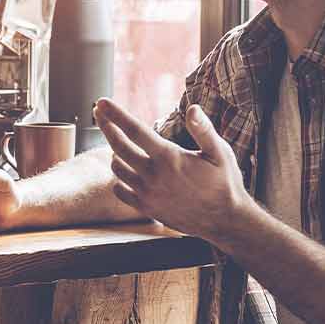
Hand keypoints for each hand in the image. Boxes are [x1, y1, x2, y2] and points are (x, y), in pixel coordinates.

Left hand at [94, 98, 254, 242]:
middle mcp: (153, 175)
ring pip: (117, 168)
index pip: (134, 130)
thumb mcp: (220, 153)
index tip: (101, 102)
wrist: (225, 221)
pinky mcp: (146, 208)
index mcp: (169, 158)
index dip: (116, 114)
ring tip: (121, 144)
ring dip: (115, 153)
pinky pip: (119, 190)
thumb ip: (203, 130)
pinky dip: (118, 178)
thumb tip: (192, 108)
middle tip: (99, 113)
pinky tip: (127, 171)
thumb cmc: (224, 183)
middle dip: (106, 126)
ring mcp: (147, 194)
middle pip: (118, 146)